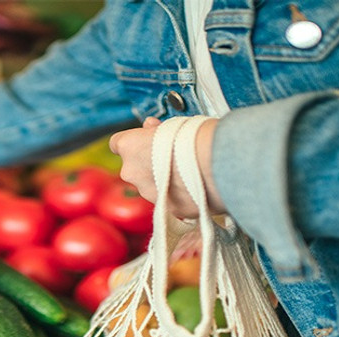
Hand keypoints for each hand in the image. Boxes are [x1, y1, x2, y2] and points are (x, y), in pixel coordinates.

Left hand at [109, 116, 224, 218]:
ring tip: (190, 172)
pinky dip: (178, 196)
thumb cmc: (199, 138)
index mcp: (130, 147)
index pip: (118, 143)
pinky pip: (168, 201)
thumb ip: (156, 129)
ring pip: (150, 186)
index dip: (133, 142)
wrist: (221, 165)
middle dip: (149, 163)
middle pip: (134, 167)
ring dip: (164, 181)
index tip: (146, 141)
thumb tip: (150, 127)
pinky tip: (196, 187)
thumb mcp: (174, 124)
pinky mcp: (166, 210)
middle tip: (173, 156)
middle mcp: (132, 173)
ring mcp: (148, 194)